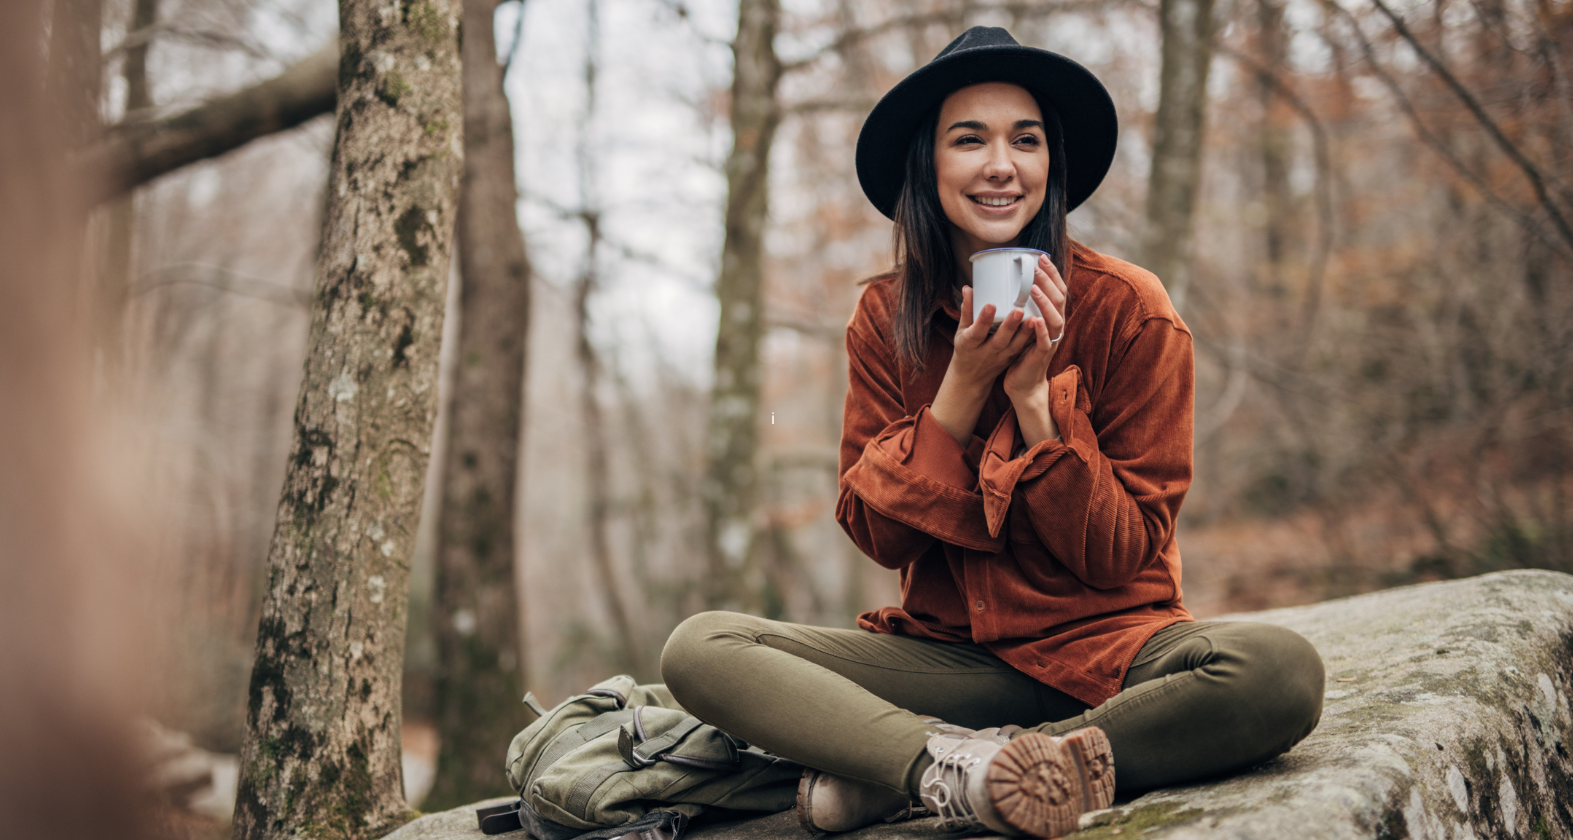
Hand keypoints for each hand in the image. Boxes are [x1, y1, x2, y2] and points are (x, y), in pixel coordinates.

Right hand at [948, 285, 1034, 390]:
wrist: (972, 377)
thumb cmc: (966, 349)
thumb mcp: (961, 331)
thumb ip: (967, 310)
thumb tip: (968, 288)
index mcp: (970, 344)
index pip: (977, 331)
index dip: (983, 319)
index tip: (991, 305)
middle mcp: (987, 352)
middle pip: (999, 339)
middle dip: (1010, 326)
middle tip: (1019, 310)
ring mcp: (1001, 357)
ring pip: (1015, 346)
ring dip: (1025, 333)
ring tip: (1035, 318)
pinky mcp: (1012, 358)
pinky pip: (1023, 348)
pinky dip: (1032, 338)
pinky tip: (1041, 325)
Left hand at [1002, 255, 1067, 402]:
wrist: (1022, 383)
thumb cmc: (1021, 351)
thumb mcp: (1023, 325)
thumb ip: (1022, 307)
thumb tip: (1009, 284)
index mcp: (1051, 318)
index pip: (1057, 291)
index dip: (1052, 274)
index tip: (1041, 257)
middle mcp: (1054, 327)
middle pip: (1059, 300)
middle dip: (1050, 281)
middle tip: (1037, 266)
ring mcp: (1050, 341)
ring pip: (1055, 319)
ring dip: (1046, 303)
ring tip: (1035, 289)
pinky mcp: (1041, 356)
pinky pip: (1044, 342)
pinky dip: (1042, 331)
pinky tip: (1036, 321)